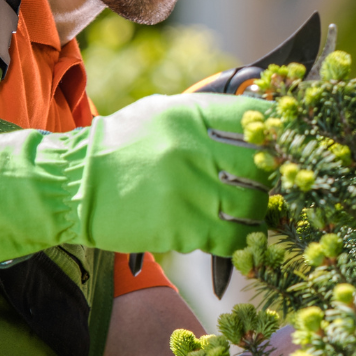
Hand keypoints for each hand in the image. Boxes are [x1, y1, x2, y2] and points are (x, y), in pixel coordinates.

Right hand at [0, 92, 269, 262]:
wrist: (72, 185)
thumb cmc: (120, 148)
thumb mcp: (160, 114)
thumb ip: (204, 117)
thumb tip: (254, 120)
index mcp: (188, 115)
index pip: (255, 117)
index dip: (277, 131)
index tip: (283, 142)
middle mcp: (191, 149)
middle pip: (261, 166)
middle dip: (271, 178)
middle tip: (267, 185)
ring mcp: (187, 190)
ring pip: (252, 206)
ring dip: (257, 214)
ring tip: (248, 214)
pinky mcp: (181, 227)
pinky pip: (231, 238)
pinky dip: (239, 241)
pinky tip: (233, 239)